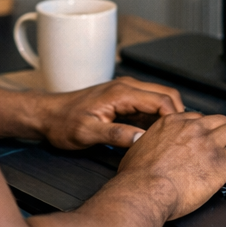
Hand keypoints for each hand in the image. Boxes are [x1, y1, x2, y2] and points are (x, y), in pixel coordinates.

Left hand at [30, 77, 184, 149]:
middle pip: (166, 95)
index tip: (176, 136)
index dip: (174, 118)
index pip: (162, 100)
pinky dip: (156, 117)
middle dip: (176, 114)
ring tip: (168, 137)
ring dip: (167, 115)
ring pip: (159, 98)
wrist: (47, 114)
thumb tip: (142, 139)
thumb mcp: (87, 133)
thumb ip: (116, 134)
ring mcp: (126, 91)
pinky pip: (148, 104)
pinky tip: (153, 134)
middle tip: (178, 136)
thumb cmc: (63, 123)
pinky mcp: (123, 99)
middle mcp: (127, 87)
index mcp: (122, 93)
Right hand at [115, 110, 225, 220]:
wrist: (143, 191)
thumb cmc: (135, 178)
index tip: (209, 141)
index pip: (200, 118)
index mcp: (173, 123)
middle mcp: (194, 129)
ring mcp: (210, 144)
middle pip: (223, 120)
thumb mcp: (137, 149)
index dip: (207, 130)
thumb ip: (150, 144)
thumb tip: (150, 149)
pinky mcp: (222, 163)